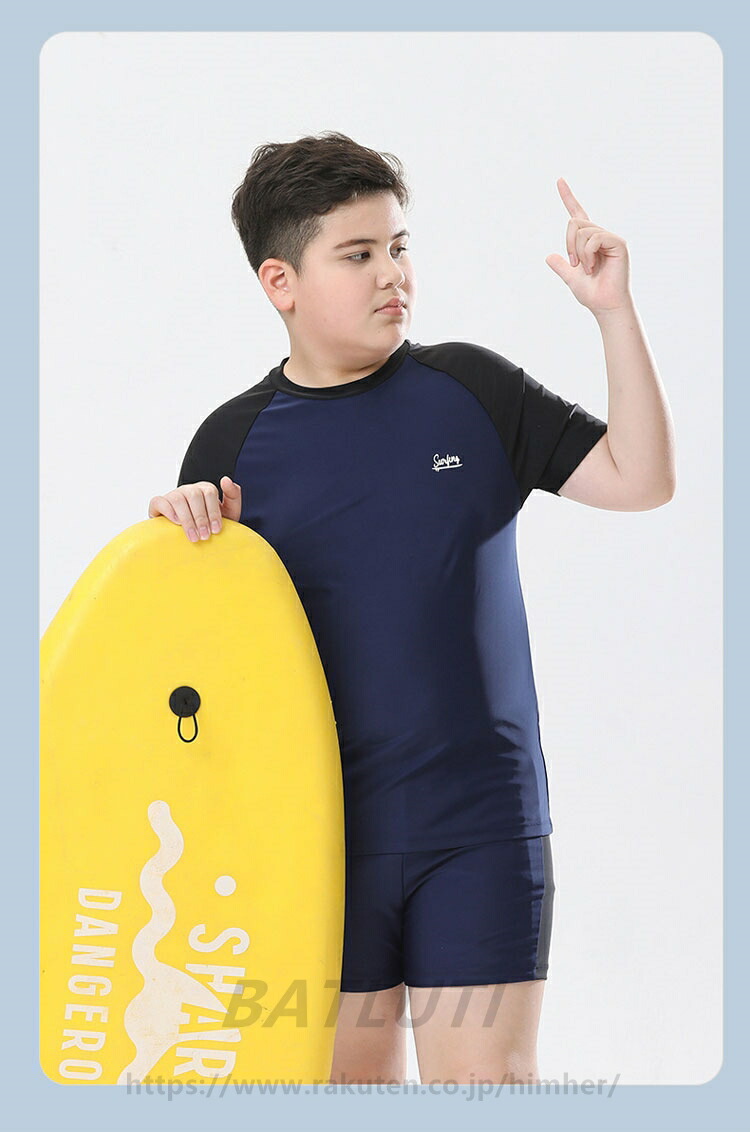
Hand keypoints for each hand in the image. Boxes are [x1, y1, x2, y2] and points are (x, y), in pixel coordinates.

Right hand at [148, 476, 241, 541]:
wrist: (194, 540)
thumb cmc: (210, 525)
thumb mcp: (228, 513)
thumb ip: (233, 496)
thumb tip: (226, 479)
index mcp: (205, 490)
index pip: (209, 492)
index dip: (213, 512)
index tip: (216, 529)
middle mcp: (189, 490)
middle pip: (194, 495)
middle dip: (201, 518)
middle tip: (205, 536)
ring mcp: (173, 495)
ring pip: (178, 499)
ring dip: (187, 519)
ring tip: (193, 536)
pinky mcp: (159, 504)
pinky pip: (159, 501)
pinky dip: (167, 511)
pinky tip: (176, 523)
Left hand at [545, 178, 631, 313]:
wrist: (604, 305)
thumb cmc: (592, 293)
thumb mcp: (571, 278)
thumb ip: (561, 267)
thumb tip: (549, 257)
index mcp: (589, 241)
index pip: (577, 215)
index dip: (568, 197)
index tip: (559, 180)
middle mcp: (601, 235)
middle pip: (574, 223)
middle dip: (568, 244)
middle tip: (576, 264)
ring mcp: (610, 238)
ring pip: (582, 231)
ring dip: (578, 253)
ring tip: (588, 269)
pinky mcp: (618, 243)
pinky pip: (594, 238)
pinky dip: (587, 254)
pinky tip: (593, 267)